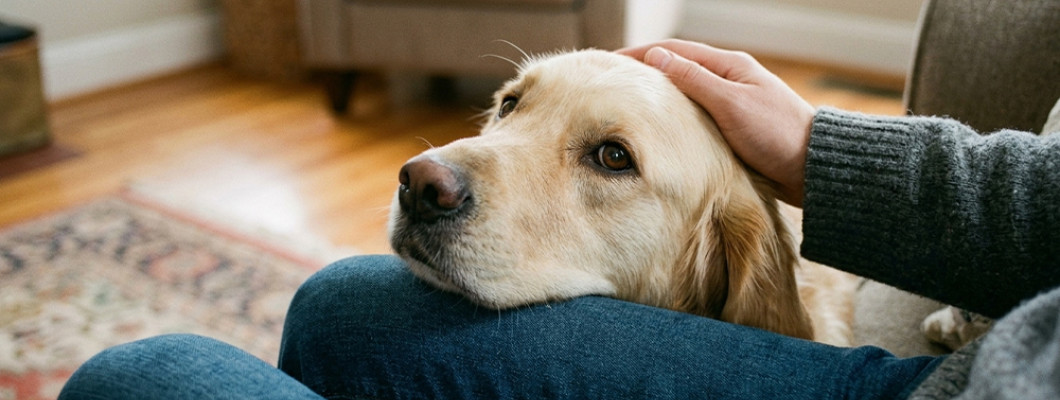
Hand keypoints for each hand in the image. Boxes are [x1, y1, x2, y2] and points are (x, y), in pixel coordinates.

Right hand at [618, 40, 814, 205]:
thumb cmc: (776, 134)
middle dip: (645, 73)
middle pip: (677, 69)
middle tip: (613, 83)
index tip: (610, 62)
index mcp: (729, 66)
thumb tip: (657, 57)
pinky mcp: (733, 127)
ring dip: (659, 96)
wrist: (812, 169)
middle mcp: (728, 80)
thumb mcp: (731, 104)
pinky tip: (661, 127)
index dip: (640, 53)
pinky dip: (674, 116)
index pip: (674, 51)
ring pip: (685, 94)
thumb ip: (694, 80)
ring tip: (629, 105)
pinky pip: (695, 115)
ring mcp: (731, 103)